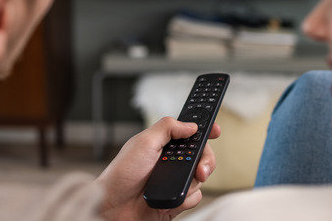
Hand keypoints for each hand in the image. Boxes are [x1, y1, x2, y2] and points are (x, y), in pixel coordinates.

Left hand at [95, 117, 220, 220]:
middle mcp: (171, 162)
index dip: (204, 131)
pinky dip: (185, 198)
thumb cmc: (122, 174)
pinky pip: (194, 197)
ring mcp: (174, 181)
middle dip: (205, 160)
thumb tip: (190, 125)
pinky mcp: (176, 199)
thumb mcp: (144, 141)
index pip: (189, 134)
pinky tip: (171, 198)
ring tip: (175, 184)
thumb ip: (167, 127)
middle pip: (202, 155)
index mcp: (163, 145)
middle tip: (200, 168)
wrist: (115, 206)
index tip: (216, 130)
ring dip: (191, 181)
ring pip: (200, 177)